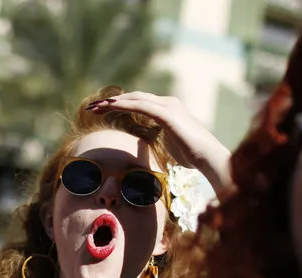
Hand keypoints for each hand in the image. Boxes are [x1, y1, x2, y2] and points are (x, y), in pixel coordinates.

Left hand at [86, 92, 232, 196]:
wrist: (208, 157)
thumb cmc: (194, 156)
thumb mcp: (173, 146)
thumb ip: (162, 140)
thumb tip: (151, 148)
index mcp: (169, 109)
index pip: (141, 102)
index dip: (122, 105)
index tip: (104, 111)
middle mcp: (168, 103)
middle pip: (135, 97)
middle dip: (113, 101)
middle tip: (93, 107)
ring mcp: (168, 106)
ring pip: (135, 99)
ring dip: (113, 102)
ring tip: (95, 107)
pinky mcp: (167, 114)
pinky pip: (140, 106)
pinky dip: (123, 105)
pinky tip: (109, 108)